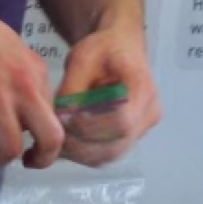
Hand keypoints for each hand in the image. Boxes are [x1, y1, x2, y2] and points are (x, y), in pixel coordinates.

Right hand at [0, 0, 65, 166]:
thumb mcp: (6, 46)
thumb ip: (19, 75)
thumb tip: (21, 105)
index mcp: (34, 70)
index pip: (54, 114)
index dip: (43, 132)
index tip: (30, 140)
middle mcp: (23, 86)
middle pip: (52, 138)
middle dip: (42, 158)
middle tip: (26, 162)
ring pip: (10, 148)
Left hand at [55, 24, 161, 168]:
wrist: (121, 48)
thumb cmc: (105, 49)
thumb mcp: (82, 58)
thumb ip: (72, 89)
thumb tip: (61, 118)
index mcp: (143, 89)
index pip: (122, 121)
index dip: (90, 126)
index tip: (65, 119)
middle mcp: (148, 114)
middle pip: (116, 145)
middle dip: (80, 144)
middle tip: (54, 134)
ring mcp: (142, 129)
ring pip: (110, 155)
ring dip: (80, 152)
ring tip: (58, 138)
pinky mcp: (130, 137)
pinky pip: (107, 154)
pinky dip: (85, 152)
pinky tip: (68, 140)